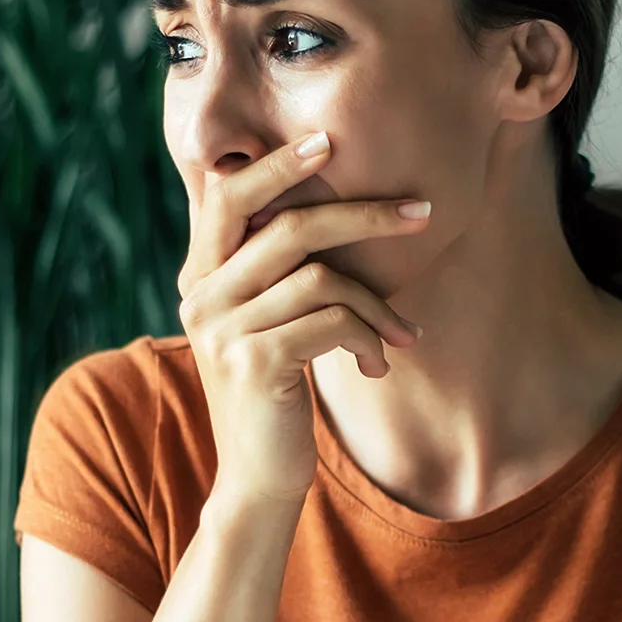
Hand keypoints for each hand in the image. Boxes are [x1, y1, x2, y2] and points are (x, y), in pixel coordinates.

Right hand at [176, 131, 426, 506]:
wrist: (257, 479)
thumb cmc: (277, 393)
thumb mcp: (270, 324)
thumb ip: (278, 272)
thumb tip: (336, 210)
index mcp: (200, 276)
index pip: (229, 194)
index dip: (277, 164)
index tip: (330, 141)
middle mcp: (200, 295)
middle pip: (289, 226)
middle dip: (364, 213)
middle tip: (421, 212)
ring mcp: (222, 328)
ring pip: (322, 277)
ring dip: (379, 305)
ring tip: (405, 335)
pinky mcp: (253, 362)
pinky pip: (331, 321)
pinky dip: (368, 336)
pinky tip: (378, 364)